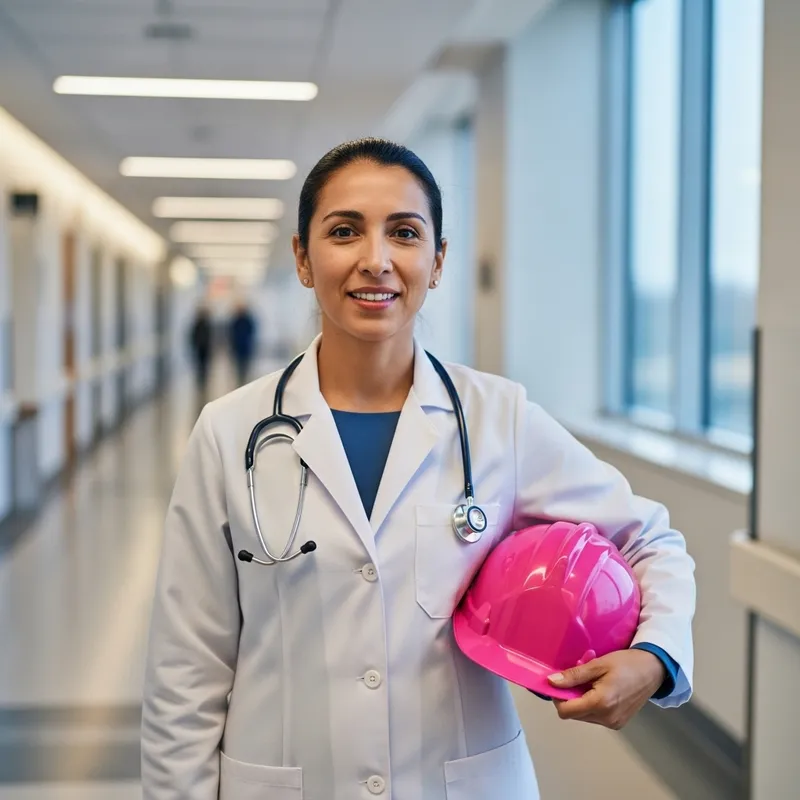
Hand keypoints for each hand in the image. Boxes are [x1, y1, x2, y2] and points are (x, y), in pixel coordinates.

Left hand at [547, 649, 665, 730]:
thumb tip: (551, 682)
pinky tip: (600, 690)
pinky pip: (596, 717)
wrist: (653, 669)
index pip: (566, 711)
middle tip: (578, 678)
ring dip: (581, 701)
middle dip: (570, 698)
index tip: (560, 683)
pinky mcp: (619, 723)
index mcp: (600, 704)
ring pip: (584, 716)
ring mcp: (614, 723)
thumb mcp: (597, 664)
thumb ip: (574, 675)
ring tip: (591, 683)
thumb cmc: (626, 663)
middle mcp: (606, 719)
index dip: (557, 698)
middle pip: (574, 715)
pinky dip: (592, 705)